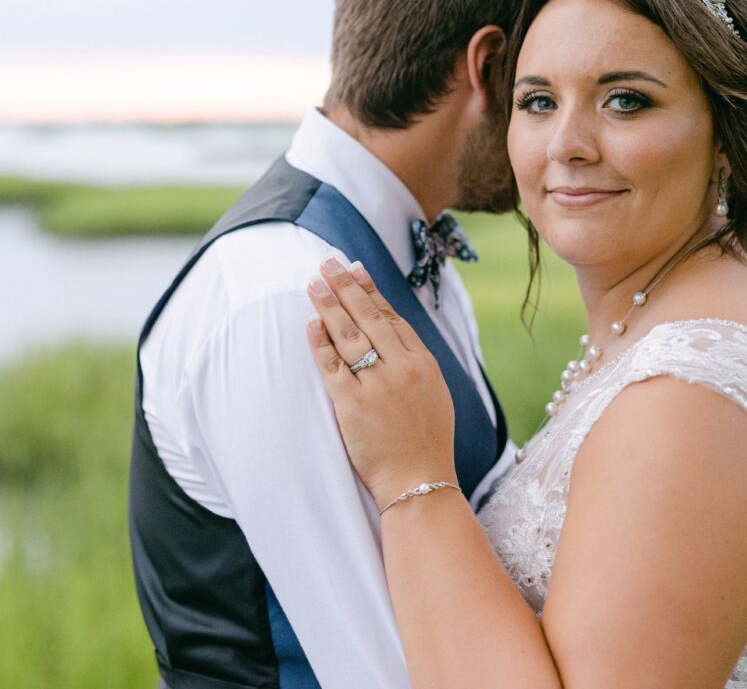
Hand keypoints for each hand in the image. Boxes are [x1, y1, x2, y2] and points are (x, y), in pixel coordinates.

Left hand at [306, 258, 456, 508]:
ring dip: (329, 305)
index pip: (393, 318)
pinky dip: (320, 342)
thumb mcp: (435, 396)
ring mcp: (377, 384)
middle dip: (347, 286)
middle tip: (328, 263)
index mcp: (424, 364)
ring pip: (349, 334)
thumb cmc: (427, 444)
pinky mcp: (353, 404)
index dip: (372, 293)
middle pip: (369, 317)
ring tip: (314, 283)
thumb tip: (396, 339)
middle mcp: (402, 368)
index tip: (357, 271)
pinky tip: (310, 323)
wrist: (420, 482)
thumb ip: (416, 365)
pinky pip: (331, 365)